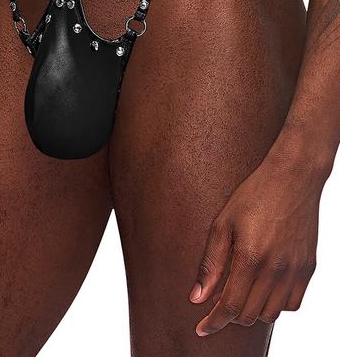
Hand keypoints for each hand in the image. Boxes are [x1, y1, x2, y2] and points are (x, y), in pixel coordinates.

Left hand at [190, 148, 324, 336]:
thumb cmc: (253, 195)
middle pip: (249, 315)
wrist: (293, 177)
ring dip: (251, 312)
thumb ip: (210, 264)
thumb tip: (197, 298)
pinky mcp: (309, 267)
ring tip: (239, 293)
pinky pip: (293, 303)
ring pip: (271, 314)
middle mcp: (276, 268)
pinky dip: (275, 305)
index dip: (213, 322)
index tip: (202, 328)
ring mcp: (295, 270)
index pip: (230, 306)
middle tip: (217, 303)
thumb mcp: (222, 223)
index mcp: (250, 257)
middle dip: (229, 316)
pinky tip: (263, 288)